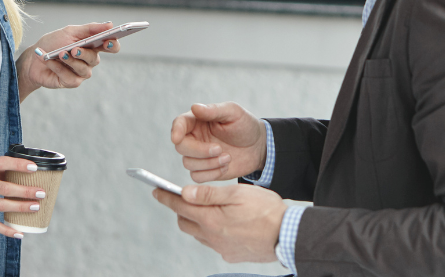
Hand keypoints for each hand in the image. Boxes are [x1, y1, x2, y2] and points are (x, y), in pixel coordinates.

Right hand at [0, 156, 46, 238]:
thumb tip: (19, 174)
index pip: (1, 163)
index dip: (19, 165)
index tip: (35, 168)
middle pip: (4, 187)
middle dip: (25, 191)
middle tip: (41, 193)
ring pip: (0, 204)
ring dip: (19, 207)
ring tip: (35, 208)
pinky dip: (5, 229)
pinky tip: (18, 232)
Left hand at [18, 22, 121, 96]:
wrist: (33, 58)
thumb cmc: (53, 43)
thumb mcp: (70, 31)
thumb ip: (90, 29)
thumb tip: (110, 25)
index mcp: (92, 46)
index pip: (111, 47)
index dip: (113, 45)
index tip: (108, 41)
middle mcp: (89, 60)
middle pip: (95, 59)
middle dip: (85, 54)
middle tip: (74, 49)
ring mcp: (81, 73)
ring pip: (84, 70)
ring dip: (71, 62)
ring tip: (59, 54)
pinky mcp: (71, 82)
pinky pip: (70, 78)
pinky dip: (58, 68)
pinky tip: (49, 61)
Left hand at [154, 184, 285, 262]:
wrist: (289, 235)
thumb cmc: (266, 210)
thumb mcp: (237, 194)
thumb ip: (208, 194)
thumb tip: (185, 193)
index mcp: (211, 220)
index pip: (180, 207)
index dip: (166, 197)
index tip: (156, 190)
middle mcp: (213, 238)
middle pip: (186, 223)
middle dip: (181, 209)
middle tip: (184, 197)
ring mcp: (222, 249)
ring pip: (199, 234)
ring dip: (197, 221)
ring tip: (207, 209)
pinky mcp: (232, 255)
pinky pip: (214, 243)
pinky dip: (212, 232)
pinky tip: (225, 224)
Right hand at [171, 102, 266, 181]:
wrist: (258, 147)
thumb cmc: (245, 126)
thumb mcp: (233, 113)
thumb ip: (214, 110)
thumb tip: (194, 107)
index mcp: (198, 121)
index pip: (179, 124)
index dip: (175, 130)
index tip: (176, 138)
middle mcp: (194, 138)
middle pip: (181, 147)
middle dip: (199, 151)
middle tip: (219, 149)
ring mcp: (198, 155)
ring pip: (188, 163)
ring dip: (209, 163)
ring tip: (228, 157)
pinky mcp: (204, 170)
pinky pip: (197, 176)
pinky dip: (212, 174)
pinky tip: (225, 166)